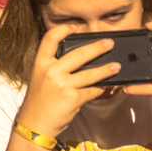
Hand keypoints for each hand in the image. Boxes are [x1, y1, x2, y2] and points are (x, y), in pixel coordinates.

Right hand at [16, 25, 121, 139]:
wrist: (35, 123)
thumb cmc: (39, 100)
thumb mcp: (40, 77)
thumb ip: (54, 66)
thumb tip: (80, 58)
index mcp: (40, 63)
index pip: (50, 38)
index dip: (64, 29)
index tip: (75, 27)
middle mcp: (51, 71)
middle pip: (78, 53)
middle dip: (97, 47)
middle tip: (109, 43)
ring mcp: (62, 84)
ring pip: (90, 73)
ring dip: (106, 69)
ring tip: (117, 66)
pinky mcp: (73, 98)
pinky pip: (92, 90)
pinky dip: (100, 88)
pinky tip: (106, 86)